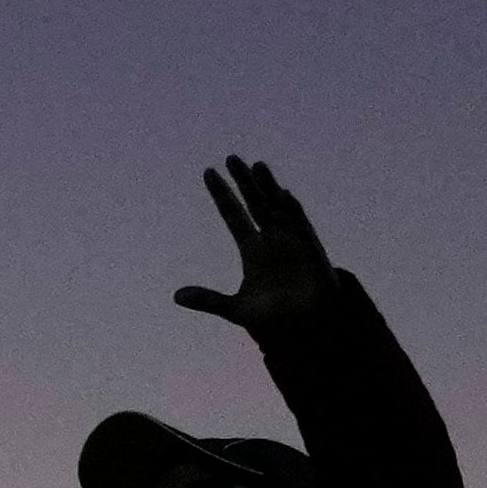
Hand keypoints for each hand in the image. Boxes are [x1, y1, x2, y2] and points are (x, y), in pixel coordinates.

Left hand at [176, 155, 340, 343]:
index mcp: (252, 249)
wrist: (305, 329)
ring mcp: (290, 241)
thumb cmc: (273, 317)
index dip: (222, 195)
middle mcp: (271, 239)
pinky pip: (300, 226)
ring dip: (267, 188)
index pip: (233, 215)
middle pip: (254, 203)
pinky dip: (291, 211)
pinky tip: (281, 195)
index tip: (209, 173)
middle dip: (243, 182)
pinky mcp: (310, 250)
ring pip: (276, 208)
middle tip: (231, 158)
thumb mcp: (236, 309)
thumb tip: (176, 296)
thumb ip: (209, 300)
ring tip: (256, 166)